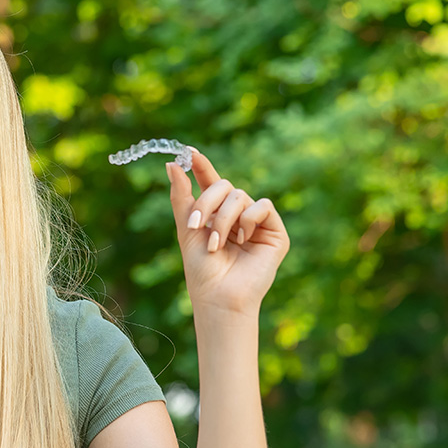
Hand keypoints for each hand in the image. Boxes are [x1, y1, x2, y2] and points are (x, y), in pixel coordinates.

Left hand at [167, 148, 288, 316]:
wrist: (218, 295)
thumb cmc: (201, 269)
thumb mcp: (186, 228)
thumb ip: (181, 196)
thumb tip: (172, 163)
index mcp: (216, 214)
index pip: (211, 182)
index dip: (201, 166)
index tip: (188, 151)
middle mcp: (238, 215)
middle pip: (225, 186)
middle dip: (206, 203)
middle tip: (195, 226)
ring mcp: (257, 223)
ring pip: (240, 196)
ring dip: (223, 219)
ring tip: (216, 244)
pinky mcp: (275, 232)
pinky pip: (262, 206)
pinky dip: (247, 220)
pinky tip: (242, 240)